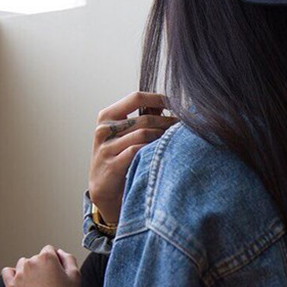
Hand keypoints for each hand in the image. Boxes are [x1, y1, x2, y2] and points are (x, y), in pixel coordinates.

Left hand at [2, 245, 80, 286]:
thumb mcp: (76, 274)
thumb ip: (68, 257)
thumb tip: (59, 252)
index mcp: (47, 257)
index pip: (49, 250)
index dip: (55, 260)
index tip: (57, 271)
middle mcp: (32, 262)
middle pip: (36, 258)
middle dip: (43, 266)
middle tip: (50, 282)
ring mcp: (20, 275)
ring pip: (23, 264)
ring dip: (29, 270)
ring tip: (37, 285)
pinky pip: (7, 272)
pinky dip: (12, 274)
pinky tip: (20, 281)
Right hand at [89, 91, 177, 223]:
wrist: (103, 188)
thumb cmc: (118, 156)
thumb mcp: (124, 133)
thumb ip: (140, 117)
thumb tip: (165, 103)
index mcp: (107, 116)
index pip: (136, 98)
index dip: (158, 98)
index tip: (175, 103)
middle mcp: (104, 129)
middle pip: (145, 118)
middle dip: (167, 122)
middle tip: (182, 126)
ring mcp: (107, 147)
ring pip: (144, 134)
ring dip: (163, 136)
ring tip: (175, 139)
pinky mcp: (113, 165)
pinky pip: (138, 151)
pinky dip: (153, 150)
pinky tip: (162, 152)